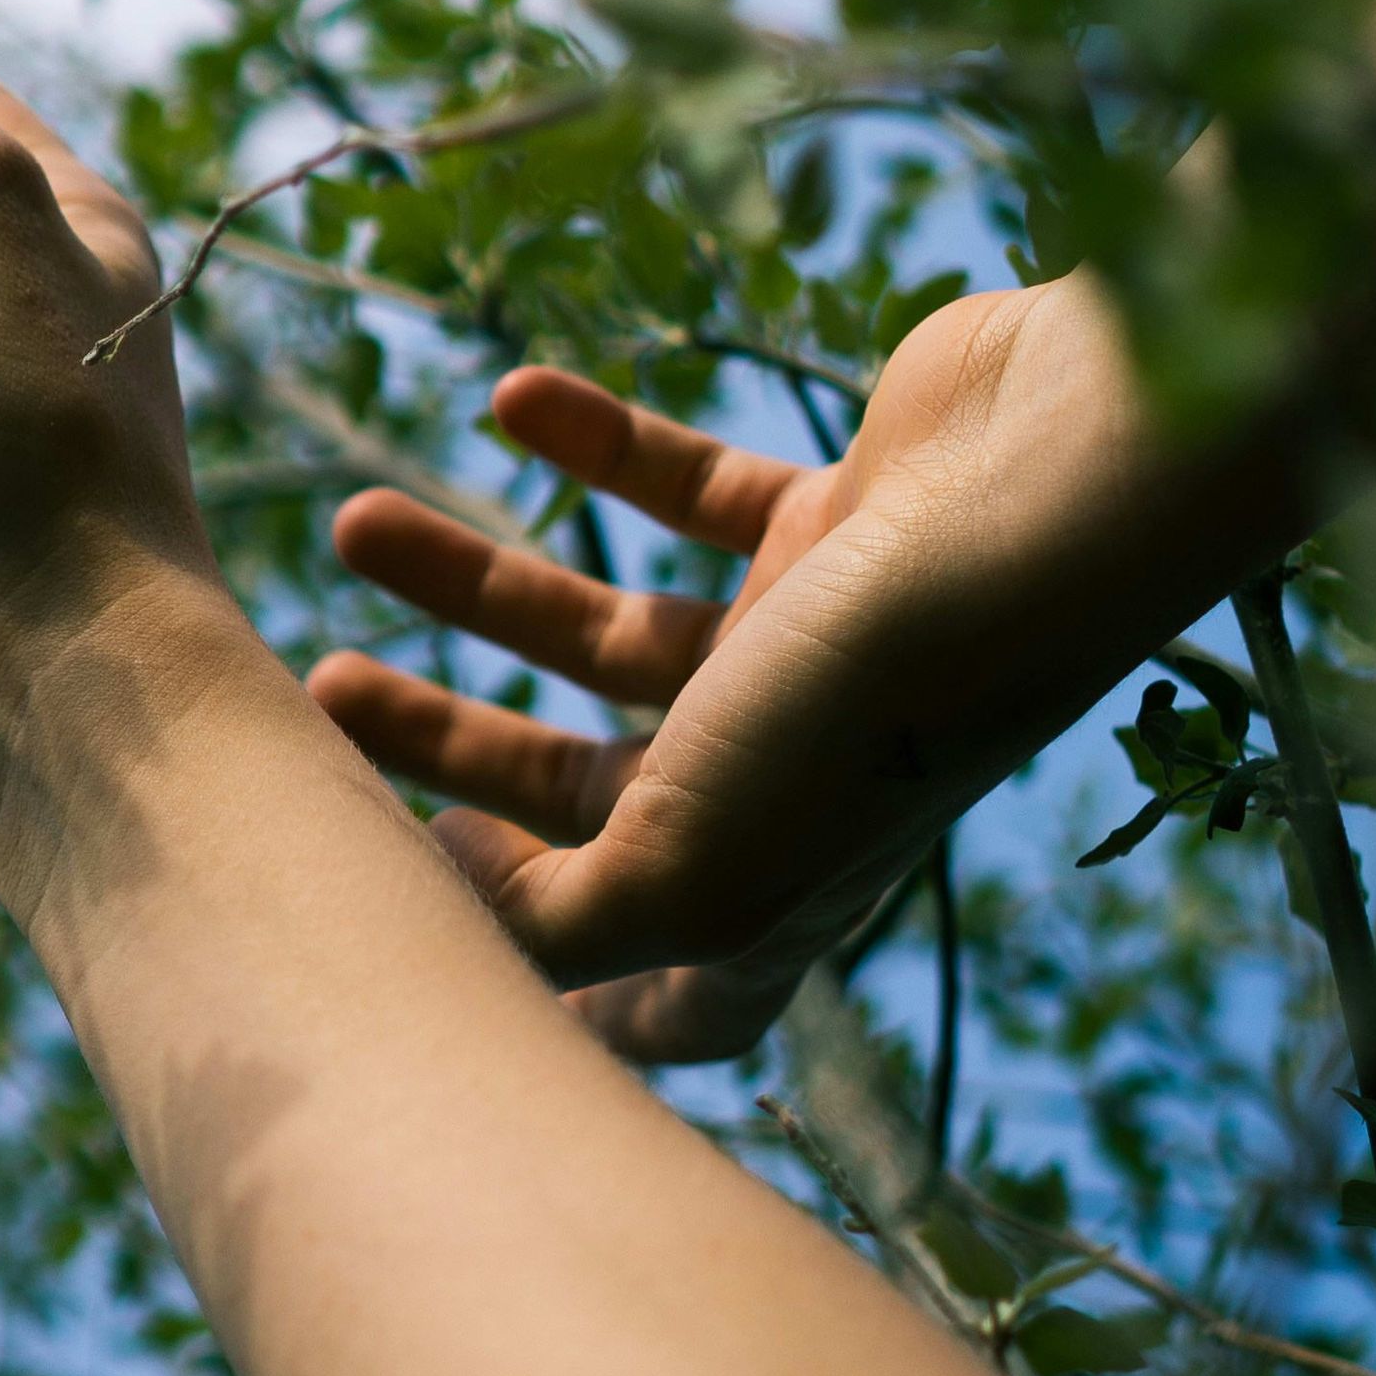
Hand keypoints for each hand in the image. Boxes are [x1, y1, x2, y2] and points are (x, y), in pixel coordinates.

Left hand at [307, 276, 1283, 1062]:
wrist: (1057, 490)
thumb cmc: (866, 696)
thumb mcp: (684, 861)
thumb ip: (557, 925)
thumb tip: (449, 921)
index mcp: (759, 888)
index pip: (632, 977)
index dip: (528, 983)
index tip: (408, 933)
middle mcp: (786, 780)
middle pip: (575, 786)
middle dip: (440, 741)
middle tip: (318, 687)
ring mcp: (817, 646)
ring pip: (607, 627)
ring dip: (478, 577)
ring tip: (353, 522)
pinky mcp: (837, 518)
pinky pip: (687, 484)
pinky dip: (600, 441)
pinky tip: (514, 393)